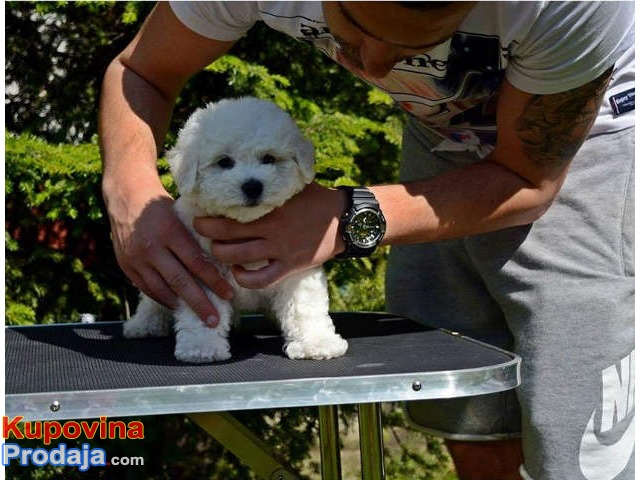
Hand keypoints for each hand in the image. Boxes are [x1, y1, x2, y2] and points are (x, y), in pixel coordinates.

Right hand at [104, 181, 233, 326]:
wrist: (127, 196)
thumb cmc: (162, 205)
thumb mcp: (182, 215)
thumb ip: (196, 238)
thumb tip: (221, 263)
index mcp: (170, 232)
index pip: (197, 263)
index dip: (214, 282)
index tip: (228, 295)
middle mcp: (152, 247)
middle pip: (180, 282)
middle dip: (199, 304)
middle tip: (214, 320)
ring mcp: (136, 259)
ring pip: (162, 290)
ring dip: (182, 306)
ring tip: (198, 316)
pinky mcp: (126, 266)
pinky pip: (147, 289)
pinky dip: (164, 299)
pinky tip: (177, 305)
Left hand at [193, 183, 345, 288]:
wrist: (343, 220)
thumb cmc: (315, 198)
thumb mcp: (293, 182)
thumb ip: (272, 179)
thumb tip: (249, 162)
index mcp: (270, 206)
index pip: (231, 209)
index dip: (210, 211)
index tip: (200, 209)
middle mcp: (272, 229)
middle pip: (226, 234)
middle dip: (206, 231)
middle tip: (200, 227)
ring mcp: (280, 250)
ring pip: (238, 257)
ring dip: (220, 254)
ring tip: (216, 248)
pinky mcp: (288, 266)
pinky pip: (261, 280)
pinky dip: (244, 279)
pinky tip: (237, 271)